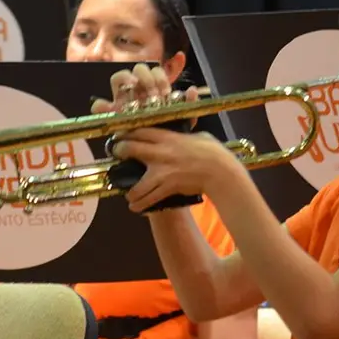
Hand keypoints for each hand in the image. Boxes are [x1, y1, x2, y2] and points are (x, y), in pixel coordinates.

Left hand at [90, 64, 236, 211]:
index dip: (126, 132)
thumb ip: (185, 134)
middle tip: (117, 155)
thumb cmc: (213, 152)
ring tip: (129, 195)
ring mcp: (162, 172)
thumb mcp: (198, 136)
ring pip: (136, 183)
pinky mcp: (167, 187)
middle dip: (120, 151)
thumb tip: (185, 132)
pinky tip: (135, 207)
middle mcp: (160, 153)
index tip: (120, 135)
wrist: (220, 172)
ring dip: (130, 191)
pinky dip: (141, 204)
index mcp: (167, 138)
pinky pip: (149, 198)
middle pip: (130, 149)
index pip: (139, 131)